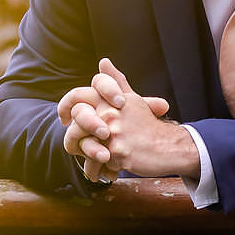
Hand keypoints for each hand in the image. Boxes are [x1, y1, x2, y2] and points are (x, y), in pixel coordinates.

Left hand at [59, 60, 191, 179]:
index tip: (64, 119)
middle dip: (72, 137)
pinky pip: (96, 164)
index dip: (64, 106)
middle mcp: (110, 112)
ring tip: (94, 165)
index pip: (78, 95)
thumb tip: (103, 62)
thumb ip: (115, 82)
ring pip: (83, 145)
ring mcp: (113, 133)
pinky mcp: (118, 153)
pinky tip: (106, 173)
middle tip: (74, 148)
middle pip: (76, 122)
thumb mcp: (133, 100)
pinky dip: (98, 171)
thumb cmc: (149, 126)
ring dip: (85, 158)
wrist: (170, 147)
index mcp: (111, 99)